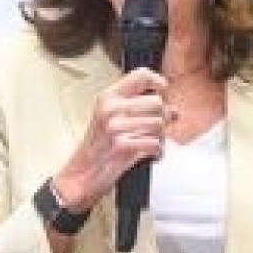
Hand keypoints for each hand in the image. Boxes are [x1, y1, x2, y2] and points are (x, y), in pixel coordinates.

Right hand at [52, 68, 169, 211]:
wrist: (80, 176)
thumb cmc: (96, 150)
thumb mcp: (111, 121)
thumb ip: (139, 110)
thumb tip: (172, 109)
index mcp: (107, 97)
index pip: (141, 75)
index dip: (159, 83)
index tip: (164, 92)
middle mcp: (110, 108)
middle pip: (156, 102)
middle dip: (163, 117)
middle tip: (158, 127)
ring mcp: (114, 127)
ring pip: (159, 124)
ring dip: (161, 137)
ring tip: (152, 142)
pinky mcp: (121, 146)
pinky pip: (155, 144)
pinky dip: (158, 152)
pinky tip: (151, 154)